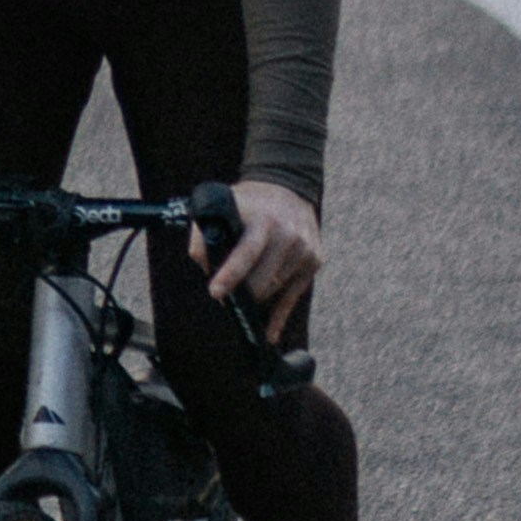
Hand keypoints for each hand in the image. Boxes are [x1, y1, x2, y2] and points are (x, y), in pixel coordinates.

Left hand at [203, 176, 320, 332]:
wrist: (288, 187)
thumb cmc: (249, 203)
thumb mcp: (223, 207)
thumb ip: (207, 235)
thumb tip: (206, 268)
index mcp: (263, 220)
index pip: (247, 251)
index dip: (231, 274)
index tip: (216, 292)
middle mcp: (289, 235)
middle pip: (262, 281)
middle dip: (240, 293)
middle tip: (223, 295)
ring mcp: (305, 249)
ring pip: (273, 289)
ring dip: (255, 294)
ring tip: (243, 288)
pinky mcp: (314, 261)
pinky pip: (292, 297)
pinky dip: (278, 316)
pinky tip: (268, 333)